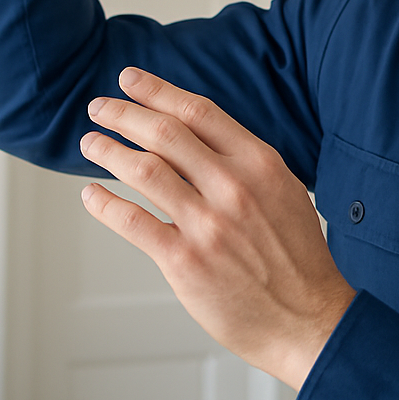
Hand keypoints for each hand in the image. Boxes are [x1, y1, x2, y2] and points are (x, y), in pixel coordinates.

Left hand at [79, 68, 356, 390]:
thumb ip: (245, 164)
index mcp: (259, 163)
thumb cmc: (297, 259)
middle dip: (124, 114)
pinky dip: (104, 203)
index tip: (130, 80)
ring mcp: (207, 224)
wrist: (308, 319)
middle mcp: (233, 187)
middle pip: (165, 133)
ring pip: (143, 170)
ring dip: (108, 151)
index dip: (157, 91)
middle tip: (99, 107)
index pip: (198, 112)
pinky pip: (132, 222)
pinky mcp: (185, 261)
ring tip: (90, 144)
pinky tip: (91, 195)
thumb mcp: (284, 192)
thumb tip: (199, 140)